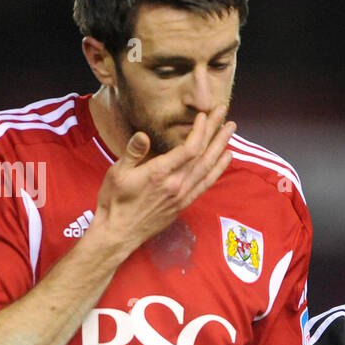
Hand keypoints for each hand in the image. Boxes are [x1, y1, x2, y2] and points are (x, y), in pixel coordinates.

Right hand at [92, 110, 236, 251]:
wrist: (119, 233)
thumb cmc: (114, 201)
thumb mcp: (117, 173)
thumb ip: (132, 153)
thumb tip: (143, 136)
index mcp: (160, 174)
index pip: (189, 149)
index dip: (200, 130)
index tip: (203, 115)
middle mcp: (176, 184)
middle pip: (202, 154)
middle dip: (214, 131)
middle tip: (224, 111)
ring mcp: (183, 195)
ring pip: (208, 167)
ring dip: (220, 146)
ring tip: (230, 129)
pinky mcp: (184, 203)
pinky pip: (206, 183)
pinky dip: (218, 168)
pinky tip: (226, 157)